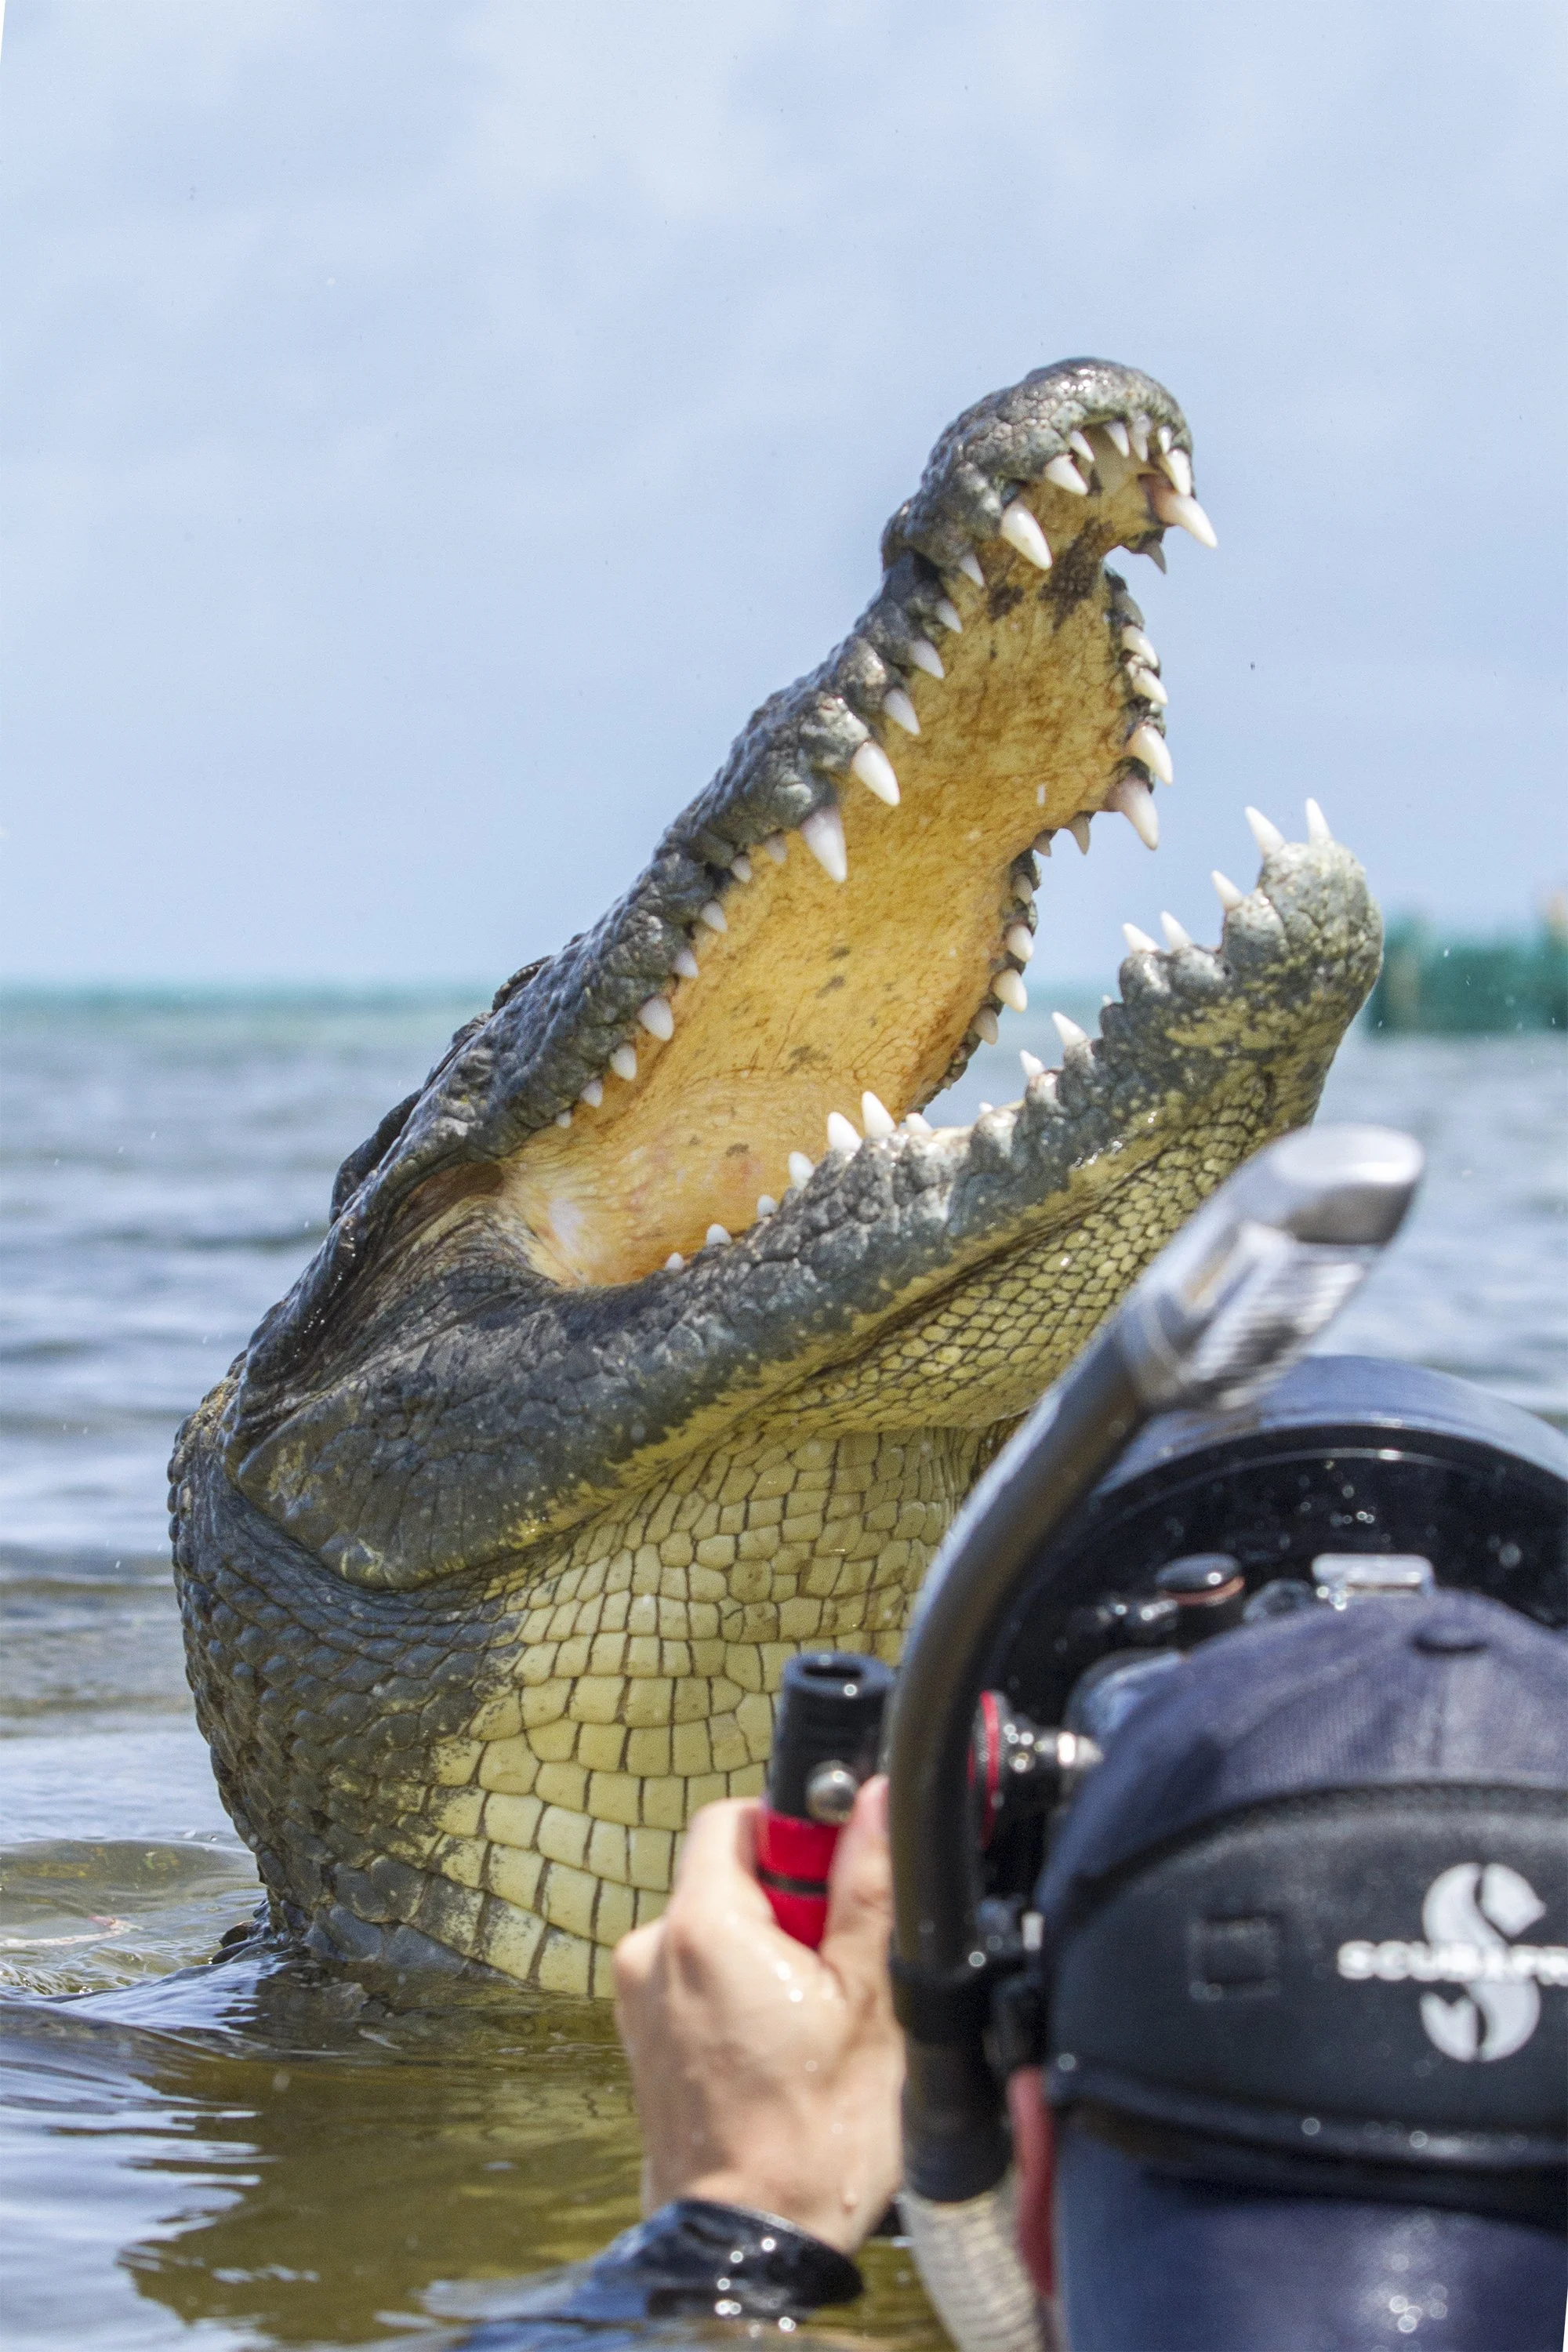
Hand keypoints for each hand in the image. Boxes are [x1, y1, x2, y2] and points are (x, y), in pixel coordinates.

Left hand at [612, 1777, 902, 2255]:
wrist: (747, 2246)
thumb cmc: (809, 2142)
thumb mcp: (869, 2000)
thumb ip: (869, 1888)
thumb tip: (873, 1801)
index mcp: (702, 1927)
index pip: (738, 1816)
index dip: (797, 1833)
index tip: (839, 1878)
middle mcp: (653, 1952)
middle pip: (728, 1874)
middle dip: (791, 1902)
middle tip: (839, 1964)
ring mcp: (641, 1999)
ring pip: (717, 1930)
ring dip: (769, 1951)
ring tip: (816, 2019)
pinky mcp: (645, 2038)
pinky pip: (698, 1979)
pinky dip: (741, 1993)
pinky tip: (783, 2048)